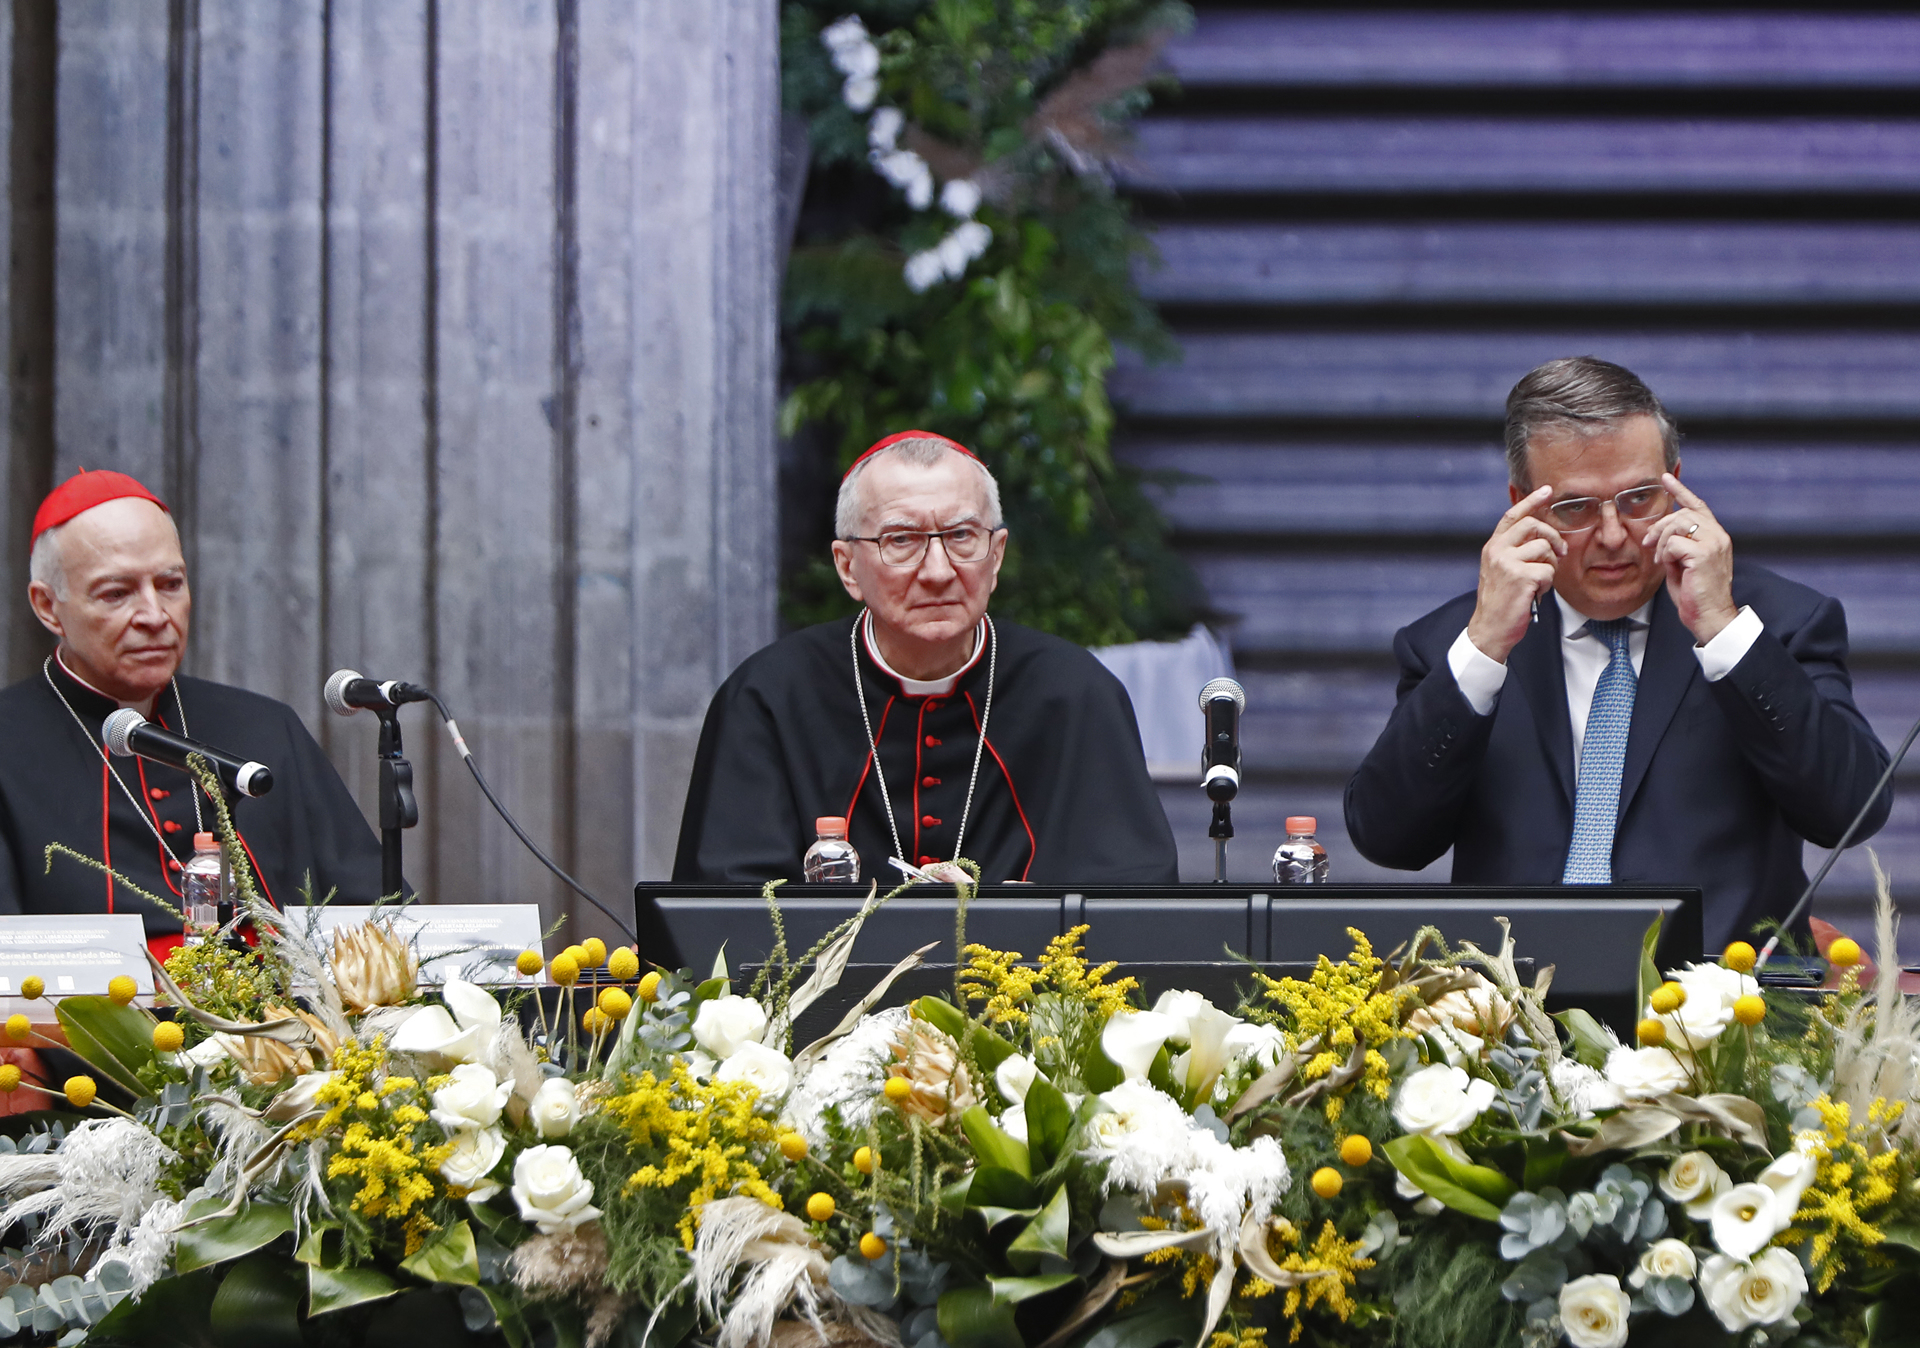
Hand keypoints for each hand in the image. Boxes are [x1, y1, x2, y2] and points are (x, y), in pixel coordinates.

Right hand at [1466, 486, 1565, 663]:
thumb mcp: (1502, 571)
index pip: (1512, 516)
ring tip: (1539, 583)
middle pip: (1533, 525)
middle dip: (1553, 537)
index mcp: (1492, 547)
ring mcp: (1507, 563)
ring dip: (1549, 567)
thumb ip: (1515, 551)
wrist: (1489, 629)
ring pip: (1544, 549)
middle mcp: (1497, 551)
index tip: (1546, 490)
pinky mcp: (1520, 577)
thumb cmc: (1500, 602)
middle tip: (1559, 552)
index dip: (1530, 501)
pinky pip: (1548, 571)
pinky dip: (1547, 584)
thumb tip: (1542, 536)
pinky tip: (1535, 594)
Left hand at [1645, 473, 1737, 644]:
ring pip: (1677, 524)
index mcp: (1715, 536)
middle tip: (1648, 544)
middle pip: (1682, 513)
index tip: (1665, 479)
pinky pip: (1674, 543)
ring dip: (1661, 541)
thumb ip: (1677, 545)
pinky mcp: (1704, 554)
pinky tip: (1669, 567)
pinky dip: (1665, 554)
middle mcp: (1718, 536)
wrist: (1709, 615)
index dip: (1681, 491)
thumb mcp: (1683, 563)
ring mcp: (1713, 543)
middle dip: (1659, 527)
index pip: (1698, 506)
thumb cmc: (1695, 593)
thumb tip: (1661, 534)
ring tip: (1661, 559)